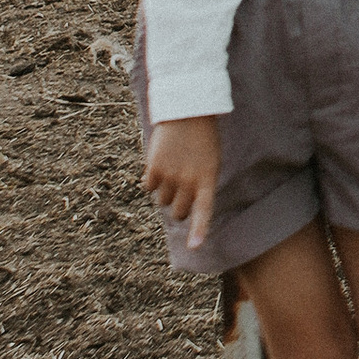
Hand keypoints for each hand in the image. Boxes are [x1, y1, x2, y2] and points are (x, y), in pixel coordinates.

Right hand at [142, 114, 223, 248]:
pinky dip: (151, 181)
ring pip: (162, 200)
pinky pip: (148, 187)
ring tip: (172, 171)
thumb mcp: (210, 162)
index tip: (193, 247)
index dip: (198, 230)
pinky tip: (159, 165)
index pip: (203, 210)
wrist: (187, 111)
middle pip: (178, 212)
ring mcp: (170, 175)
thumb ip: (199, 185)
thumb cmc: (203, 140)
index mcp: (207, 179)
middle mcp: (188, 180)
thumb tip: (180, 209)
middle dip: (178, 208)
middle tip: (181, 193)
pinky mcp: (154, 167)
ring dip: (165, 192)